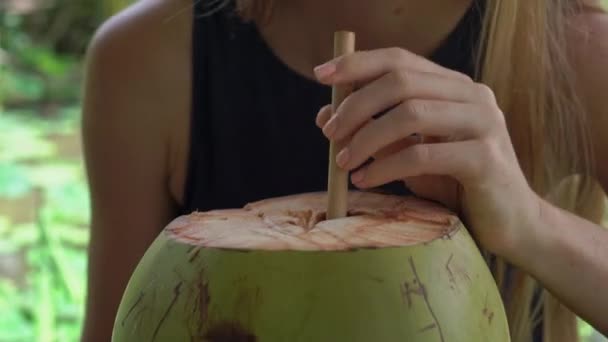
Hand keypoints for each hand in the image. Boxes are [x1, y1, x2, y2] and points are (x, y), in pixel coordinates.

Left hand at [314, 47, 541, 256]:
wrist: (509, 224)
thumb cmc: (455, 185)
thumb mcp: (409, 152)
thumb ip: (375, 130)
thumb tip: (325, 116)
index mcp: (454, 87)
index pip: (401, 59)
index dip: (358, 63)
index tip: (321, 75)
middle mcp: (473, 95)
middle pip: (402, 81)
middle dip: (356, 104)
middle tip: (330, 133)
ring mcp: (484, 123)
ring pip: (411, 113)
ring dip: (367, 137)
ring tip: (343, 163)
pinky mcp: (485, 158)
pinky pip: (422, 155)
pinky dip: (385, 166)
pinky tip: (365, 181)